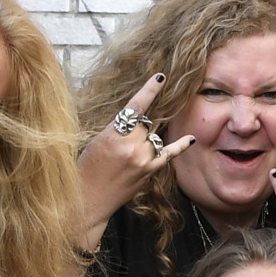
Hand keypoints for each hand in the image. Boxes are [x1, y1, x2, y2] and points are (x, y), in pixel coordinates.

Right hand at [77, 75, 192, 235]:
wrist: (88, 198)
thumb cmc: (86, 169)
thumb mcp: (96, 142)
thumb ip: (116, 130)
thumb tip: (134, 120)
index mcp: (113, 134)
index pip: (136, 106)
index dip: (149, 90)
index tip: (160, 77)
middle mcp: (130, 145)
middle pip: (146, 123)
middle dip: (140, 124)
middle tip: (129, 135)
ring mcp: (142, 159)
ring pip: (154, 137)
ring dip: (147, 138)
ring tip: (133, 149)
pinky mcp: (148, 172)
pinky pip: (168, 155)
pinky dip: (179, 146)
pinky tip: (190, 139)